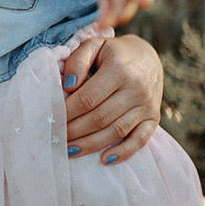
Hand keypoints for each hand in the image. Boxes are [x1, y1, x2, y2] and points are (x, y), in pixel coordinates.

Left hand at [62, 34, 161, 164]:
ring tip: (69, 150)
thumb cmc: (112, 52)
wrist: (147, 56)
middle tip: (55, 137)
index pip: (88, 98)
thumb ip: (78, 61)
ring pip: (116, 132)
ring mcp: (147, 106)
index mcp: (119, 70)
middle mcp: (136, 89)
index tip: (50, 118)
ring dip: (91, 145)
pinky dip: (124, 153)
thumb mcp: (94, 45)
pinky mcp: (153, 118)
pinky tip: (104, 160)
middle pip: (100, 118)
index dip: (68, 111)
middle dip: (74, 131)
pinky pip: (140, 140)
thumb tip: (68, 86)